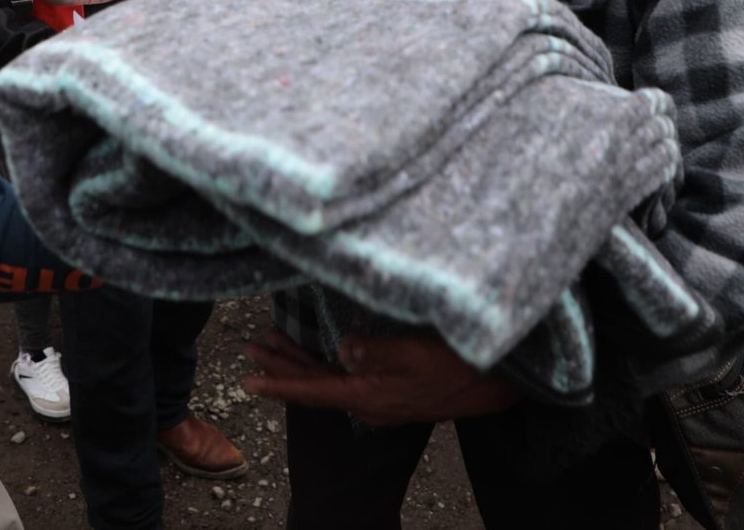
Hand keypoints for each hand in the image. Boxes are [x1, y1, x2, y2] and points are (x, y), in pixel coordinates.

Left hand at [242, 329, 519, 426]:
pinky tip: (318, 351)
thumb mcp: (414, 353)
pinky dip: (325, 364)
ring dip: (300, 361)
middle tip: (250, 347)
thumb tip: (341, 350)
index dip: (278, 383)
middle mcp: (368, 402)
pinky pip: (347, 378)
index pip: (312, 391)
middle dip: (281, 364)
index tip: (248, 379)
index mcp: (368, 396)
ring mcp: (379, 398)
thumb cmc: (457, 365)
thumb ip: (373, 352)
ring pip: (329, 379)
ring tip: (272, 341)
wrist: (495, 385)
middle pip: (314, 384)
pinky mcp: (390, 389)